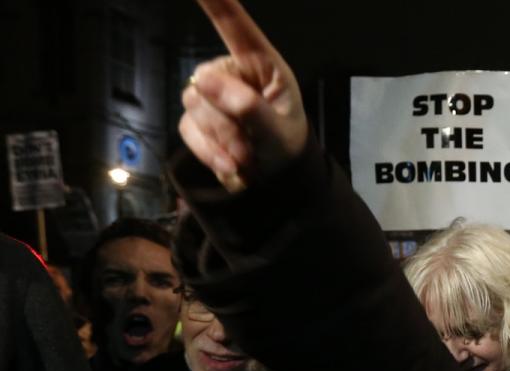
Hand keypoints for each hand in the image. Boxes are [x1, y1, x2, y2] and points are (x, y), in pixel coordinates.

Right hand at [179, 0, 307, 192]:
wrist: (275, 179)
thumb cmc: (285, 145)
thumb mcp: (277, 131)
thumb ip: (247, 107)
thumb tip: (204, 81)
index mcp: (261, 64)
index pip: (235, 26)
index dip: (216, 2)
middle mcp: (232, 72)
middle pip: (206, 81)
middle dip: (227, 120)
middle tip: (253, 146)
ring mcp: (210, 95)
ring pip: (195, 106)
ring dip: (222, 139)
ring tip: (248, 156)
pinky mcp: (195, 118)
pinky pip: (188, 129)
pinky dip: (209, 152)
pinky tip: (231, 165)